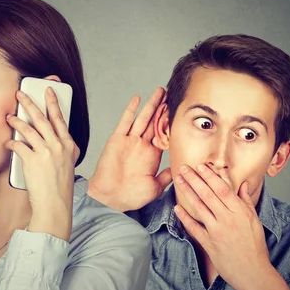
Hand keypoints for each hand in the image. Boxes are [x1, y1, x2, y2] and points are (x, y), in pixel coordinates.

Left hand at [5, 88, 76, 241]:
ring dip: (17, 121)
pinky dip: (12, 142)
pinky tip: (8, 142)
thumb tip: (53, 135)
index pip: (60, 118)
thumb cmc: (60, 186)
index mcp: (69, 145)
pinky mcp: (32, 160)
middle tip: (21, 94)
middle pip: (42, 119)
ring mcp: (46, 152)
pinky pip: (19, 145)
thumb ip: (63, 147)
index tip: (48, 91)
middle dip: (30, 103)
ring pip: (29, 129)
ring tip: (10, 116)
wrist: (55, 204)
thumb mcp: (69, 163)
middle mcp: (59, 146)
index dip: (53, 102)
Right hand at [88, 87, 171, 211]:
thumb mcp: (155, 187)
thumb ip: (166, 176)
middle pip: (154, 122)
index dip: (170, 122)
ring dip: (151, 104)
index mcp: (151, 155)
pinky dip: (131, 110)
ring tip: (160, 91)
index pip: (163, 134)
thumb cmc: (130, 195)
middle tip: (170, 94)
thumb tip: (178, 168)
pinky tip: (137, 99)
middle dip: (162, 108)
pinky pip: (125, 122)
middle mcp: (141, 145)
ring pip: (143, 118)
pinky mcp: (117, 140)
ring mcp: (129, 141)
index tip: (178, 111)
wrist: (110, 198)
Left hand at [173, 164, 270, 289]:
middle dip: (194, 179)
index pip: (222, 189)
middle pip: (208, 195)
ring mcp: (216, 232)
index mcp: (239, 212)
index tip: (200, 166)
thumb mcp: (255, 221)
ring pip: (199, 207)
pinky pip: (194, 228)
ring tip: (179, 181)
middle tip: (184, 168)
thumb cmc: (255, 246)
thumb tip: (244, 184)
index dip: (210, 176)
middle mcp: (227, 219)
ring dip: (187, 192)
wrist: (253, 272)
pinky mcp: (208, 244)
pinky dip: (184, 217)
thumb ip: (246, 201)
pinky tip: (176, 208)